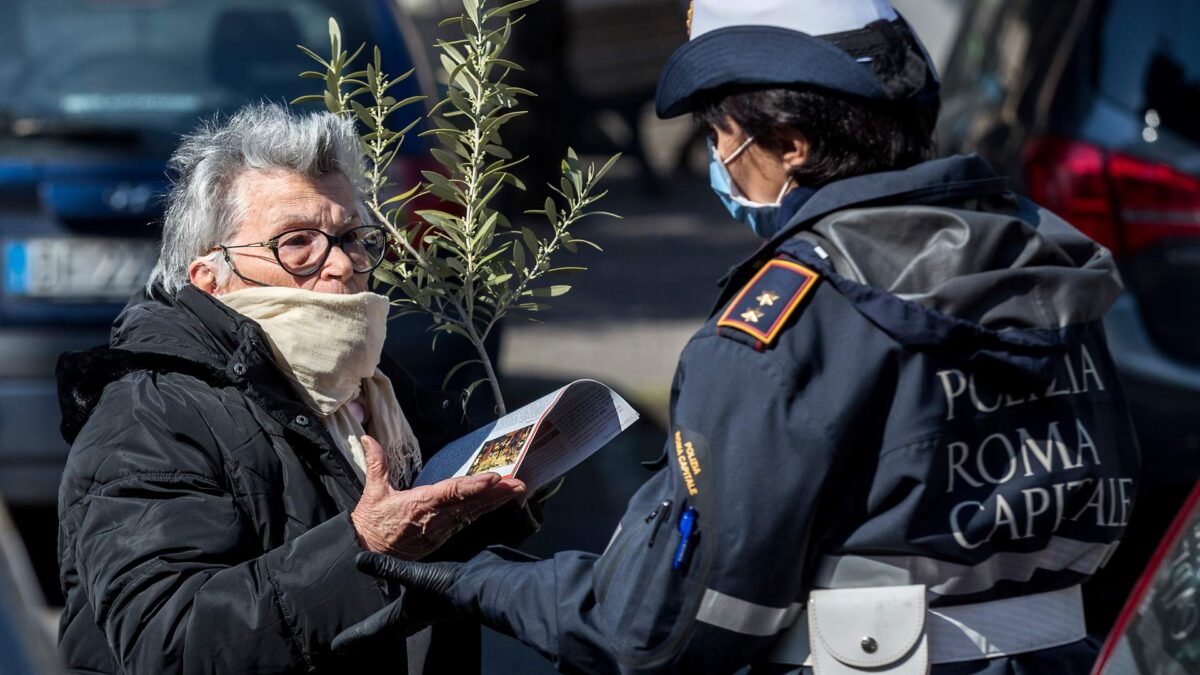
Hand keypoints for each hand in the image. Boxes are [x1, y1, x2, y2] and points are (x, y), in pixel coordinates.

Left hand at [332, 553, 463, 654]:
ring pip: (396, 625)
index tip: (334, 648)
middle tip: (347, 647)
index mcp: (401, 616)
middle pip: (382, 633)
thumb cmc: (447, 585)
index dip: (352, 638)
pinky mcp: (435, 600)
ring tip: (371, 628)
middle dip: (364, 639)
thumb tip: (356, 560)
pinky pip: (410, 611)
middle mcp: (410, 618)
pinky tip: (403, 601)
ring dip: (381, 628)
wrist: (481, 587)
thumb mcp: (414, 574)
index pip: (371, 630)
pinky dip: (399, 610)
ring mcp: (424, 611)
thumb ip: (387, 568)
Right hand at [350, 435, 524, 558]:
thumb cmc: (371, 523)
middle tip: (518, 484)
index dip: (474, 485)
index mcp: (419, 504)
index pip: (451, 492)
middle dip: (496, 494)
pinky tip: (497, 503)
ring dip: (495, 502)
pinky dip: (483, 511)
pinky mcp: (441, 537)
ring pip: (472, 513)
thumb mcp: (373, 492)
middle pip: (470, 503)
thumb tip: (369, 438)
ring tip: (516, 490)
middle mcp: (434, 517)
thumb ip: (376, 462)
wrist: (368, 553)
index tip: (493, 478)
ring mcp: (440, 529)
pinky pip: (466, 521)